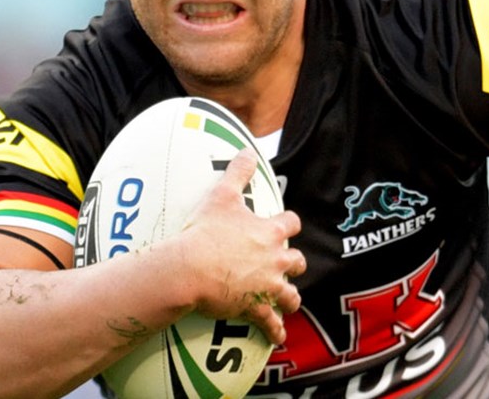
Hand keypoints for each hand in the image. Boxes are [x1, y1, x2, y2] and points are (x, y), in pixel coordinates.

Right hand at [172, 149, 307, 343]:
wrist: (192, 267)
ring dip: (288, 298)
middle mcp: (275, 258)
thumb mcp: (221, 195)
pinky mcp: (255, 306)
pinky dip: (275, 331)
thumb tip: (247, 150)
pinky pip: (270, 323)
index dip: (288, 224)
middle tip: (286, 265)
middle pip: (296, 261)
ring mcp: (267, 285)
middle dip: (293, 263)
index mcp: (269, 232)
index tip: (284, 226)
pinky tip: (278, 338)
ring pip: (290, 295)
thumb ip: (237, 173)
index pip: (290, 223)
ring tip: (287, 303)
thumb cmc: (205, 230)